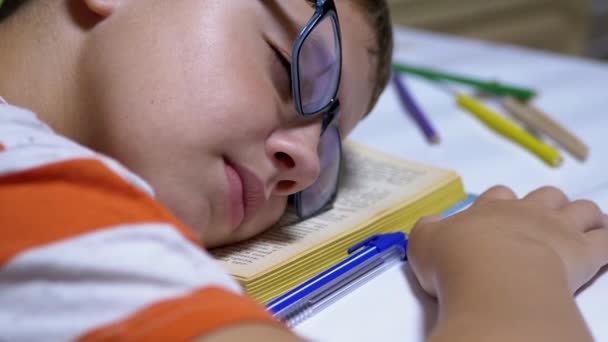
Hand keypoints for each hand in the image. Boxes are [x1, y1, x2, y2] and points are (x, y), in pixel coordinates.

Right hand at [407, 185, 607, 297]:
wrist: (493, 279)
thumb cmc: (456, 262)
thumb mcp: (424, 243)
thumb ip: (428, 230)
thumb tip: (431, 226)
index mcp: (489, 210)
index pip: (498, 195)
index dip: (500, 201)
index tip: (498, 211)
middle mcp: (525, 212)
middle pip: (544, 196)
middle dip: (546, 203)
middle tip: (544, 216)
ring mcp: (557, 230)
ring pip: (580, 210)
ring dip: (583, 214)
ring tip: (585, 222)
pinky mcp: (584, 253)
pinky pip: (607, 241)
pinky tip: (606, 241)